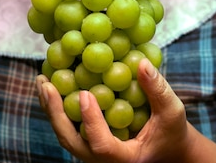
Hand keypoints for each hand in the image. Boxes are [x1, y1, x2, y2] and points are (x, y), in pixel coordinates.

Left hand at [36, 58, 195, 162]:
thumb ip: (158, 90)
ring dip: (52, 108)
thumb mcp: (172, 112)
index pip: (101, 144)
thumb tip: (142, 62)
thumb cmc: (171, 132)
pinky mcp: (90, 143)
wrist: (168, 149)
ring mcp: (94, 154)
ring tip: (43, 81)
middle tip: (46, 84)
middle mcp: (103, 161)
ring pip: (66, 135)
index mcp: (124, 159)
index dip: (91, 121)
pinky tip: (56, 83)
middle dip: (55, 113)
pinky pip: (70, 127)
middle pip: (71, 141)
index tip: (84, 94)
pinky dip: (61, 107)